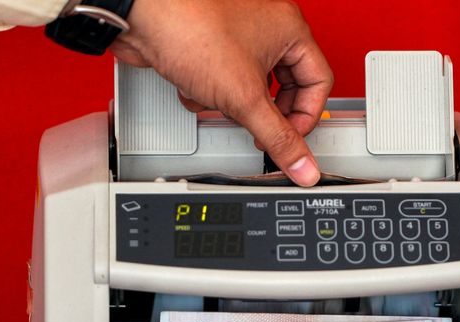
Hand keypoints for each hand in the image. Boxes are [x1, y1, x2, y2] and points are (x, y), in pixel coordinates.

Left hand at [110, 0, 332, 186]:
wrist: (140, 16)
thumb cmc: (191, 28)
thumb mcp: (245, 98)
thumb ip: (278, 138)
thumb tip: (303, 166)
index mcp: (289, 29)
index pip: (318, 83)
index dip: (305, 116)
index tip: (288, 138)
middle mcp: (267, 28)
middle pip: (284, 88)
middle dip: (262, 111)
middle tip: (256, 127)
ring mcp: (237, 35)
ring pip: (250, 87)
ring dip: (231, 102)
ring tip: (219, 99)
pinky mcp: (210, 46)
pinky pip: (222, 80)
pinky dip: (208, 91)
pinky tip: (194, 86)